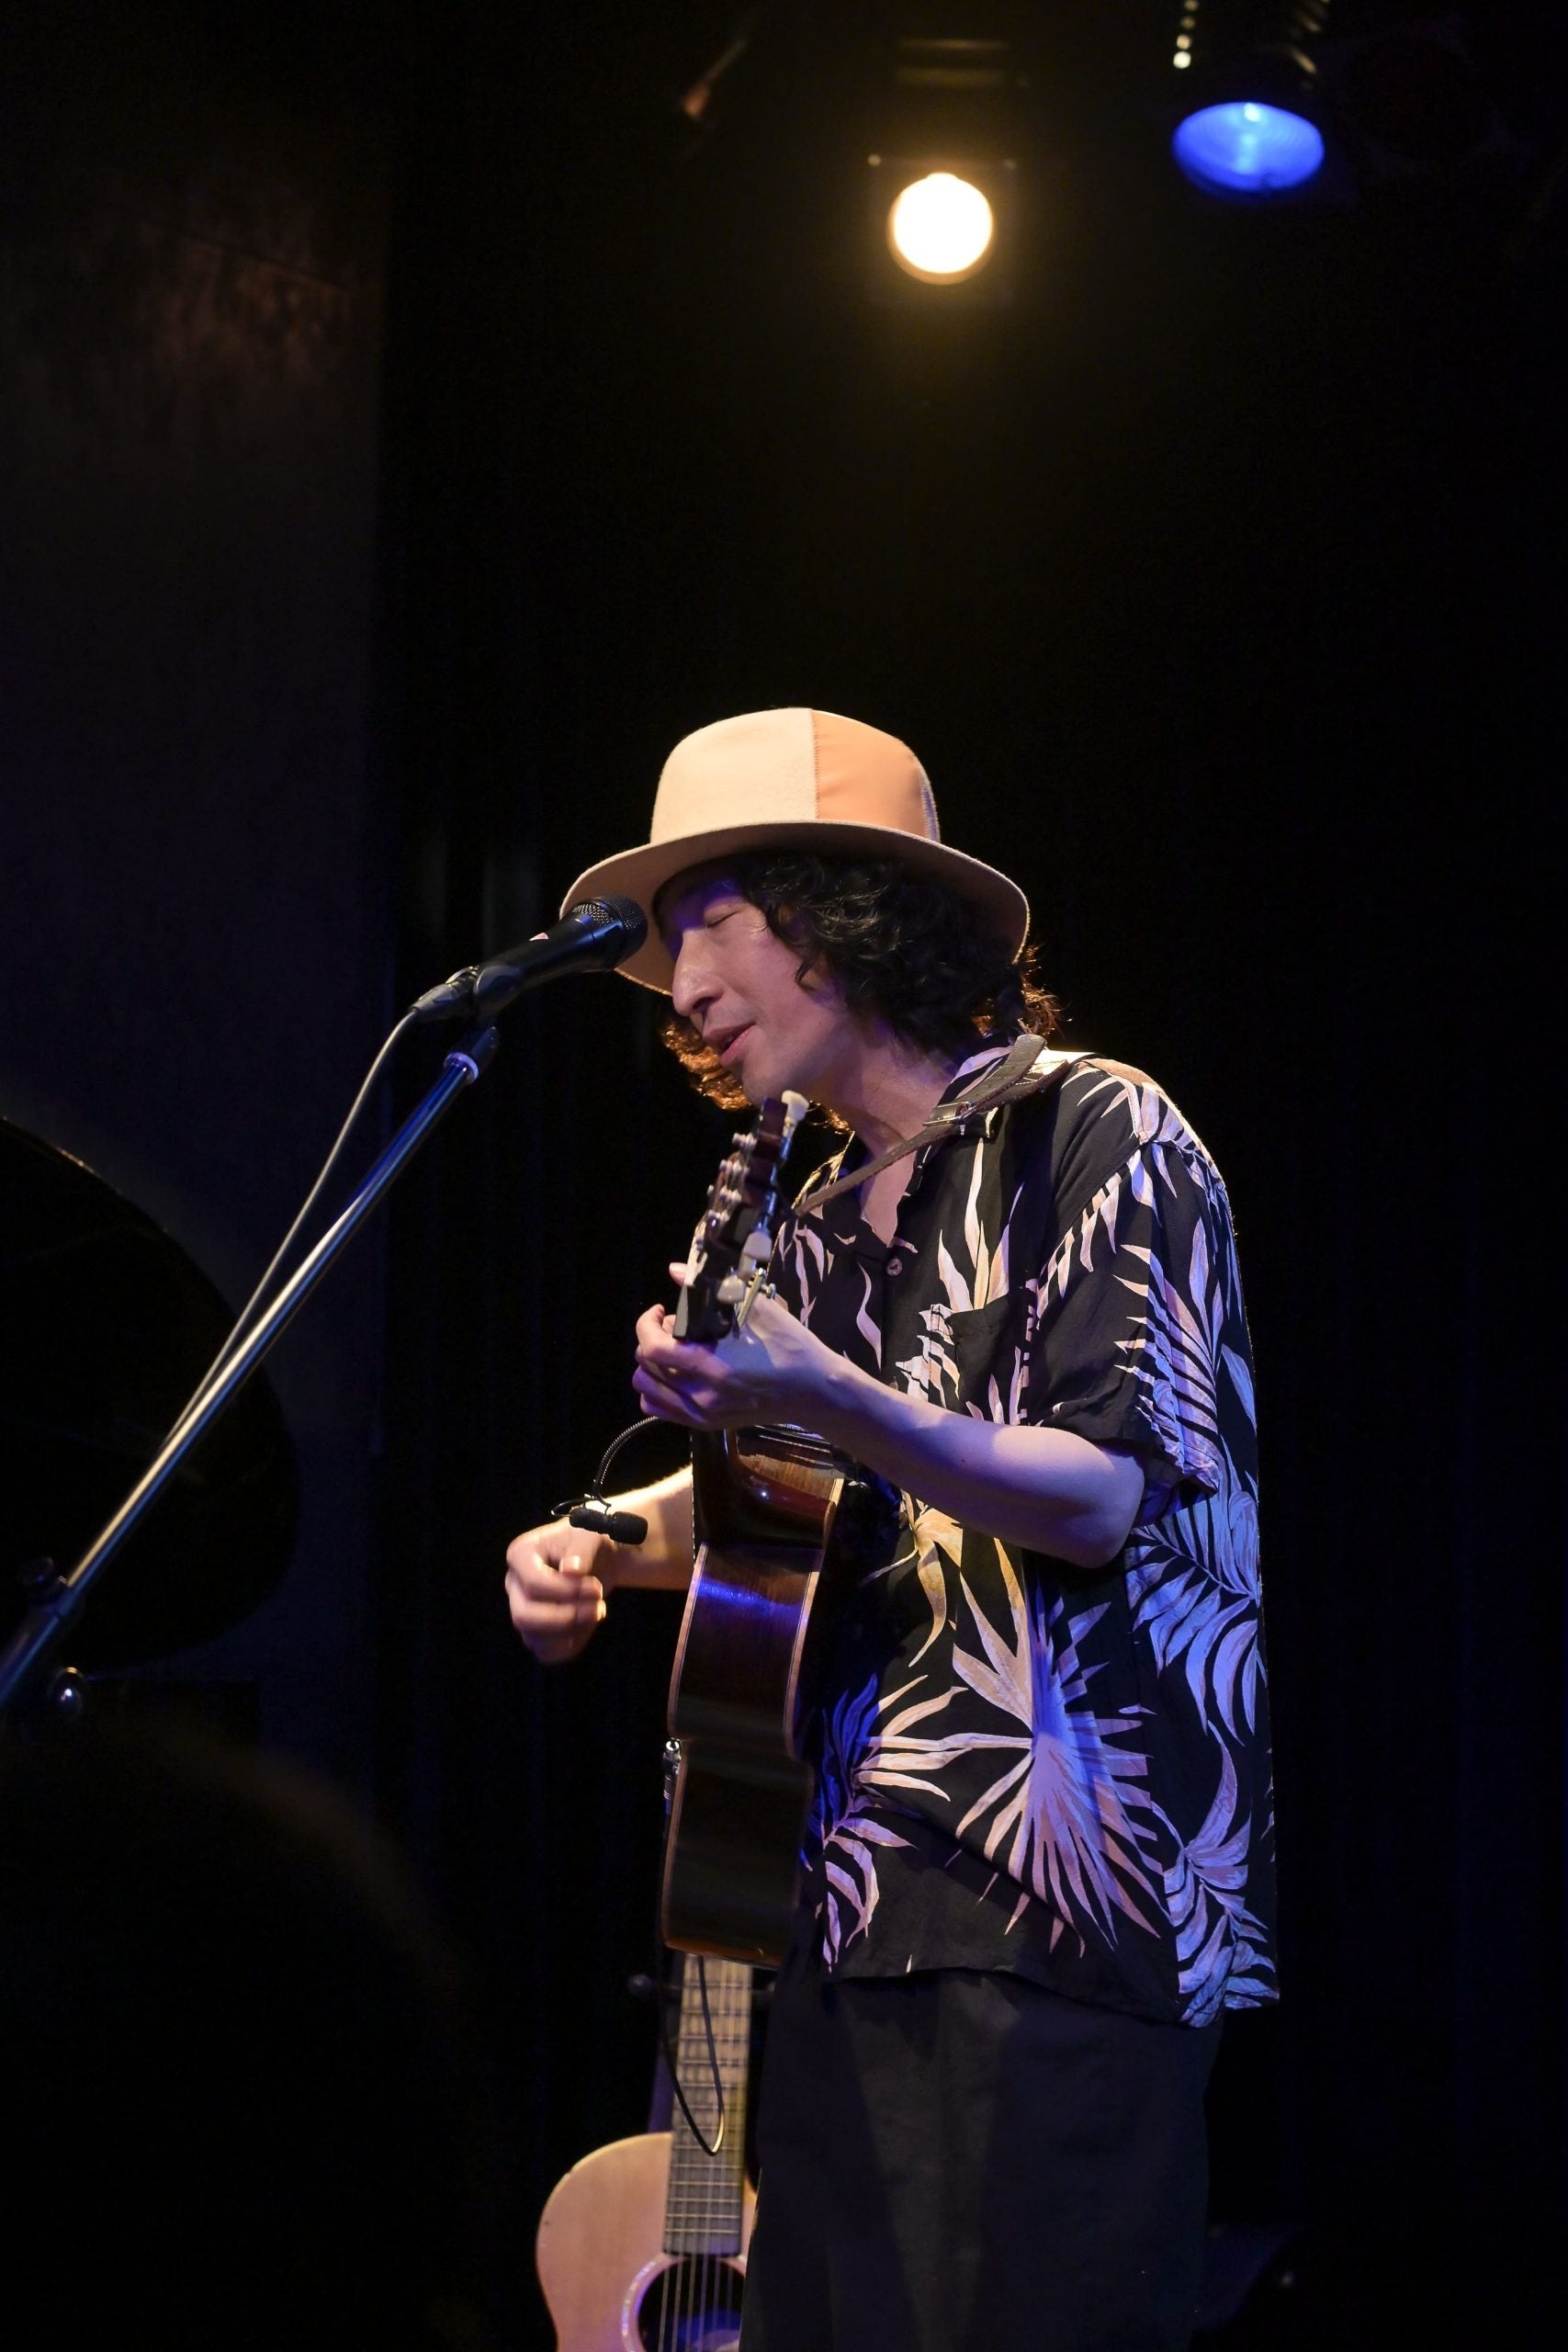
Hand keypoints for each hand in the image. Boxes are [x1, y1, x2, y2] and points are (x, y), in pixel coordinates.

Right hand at [504, 1517, 614, 1664]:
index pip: (533, 1584)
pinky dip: (569, 1646)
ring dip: (571, 1632)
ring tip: (598, 1612)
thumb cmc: (589, 1540)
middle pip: (524, 1616)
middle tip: (598, 1607)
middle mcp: (514, 1584)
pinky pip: (546, 1652)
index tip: (596, 1588)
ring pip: (534, 1638)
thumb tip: (571, 1570)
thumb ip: (581, 1552)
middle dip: (564, 1618)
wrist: (599, 1556)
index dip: (566, 1591)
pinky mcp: (536, 1630)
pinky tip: (588, 1626)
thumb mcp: (590, 1536)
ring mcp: (522, 1609)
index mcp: (520, 1555)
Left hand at [633, 1270, 846, 1433]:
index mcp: (712, 1366)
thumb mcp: (757, 1310)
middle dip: (650, 1340)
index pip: (653, 1348)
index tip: (660, 1309)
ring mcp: (702, 1414)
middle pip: (645, 1367)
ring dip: (651, 1366)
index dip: (647, 1324)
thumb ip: (713, 1290)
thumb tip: (676, 1270)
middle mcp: (701, 1396)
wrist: (812, 1390)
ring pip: (647, 1390)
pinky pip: (660, 1410)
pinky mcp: (706, 1425)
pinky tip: (676, 1374)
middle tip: (672, 1326)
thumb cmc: (788, 1346)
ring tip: (673, 1351)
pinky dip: (657, 1390)